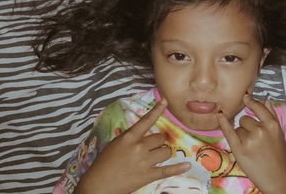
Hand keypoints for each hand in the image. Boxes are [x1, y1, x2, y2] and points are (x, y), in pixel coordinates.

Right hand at [75, 98, 190, 193]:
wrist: (98, 185)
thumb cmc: (103, 164)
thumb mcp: (114, 144)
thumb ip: (130, 138)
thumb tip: (142, 134)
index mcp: (129, 137)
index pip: (146, 120)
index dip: (157, 110)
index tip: (165, 100)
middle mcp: (139, 147)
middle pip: (160, 138)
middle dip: (158, 141)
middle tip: (152, 147)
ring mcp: (145, 161)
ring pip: (166, 151)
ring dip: (163, 153)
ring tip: (155, 157)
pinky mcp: (148, 175)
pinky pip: (167, 170)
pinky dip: (178, 168)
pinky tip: (186, 165)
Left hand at [217, 94, 285, 193]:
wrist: (276, 178)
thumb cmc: (278, 156)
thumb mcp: (279, 134)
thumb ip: (272, 116)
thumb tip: (265, 100)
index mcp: (272, 125)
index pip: (258, 107)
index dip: (250, 102)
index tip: (245, 96)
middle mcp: (261, 130)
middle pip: (245, 119)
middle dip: (246, 127)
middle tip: (255, 142)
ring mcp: (249, 139)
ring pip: (238, 128)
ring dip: (241, 135)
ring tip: (251, 148)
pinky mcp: (239, 149)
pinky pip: (228, 131)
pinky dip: (223, 122)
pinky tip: (220, 115)